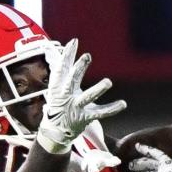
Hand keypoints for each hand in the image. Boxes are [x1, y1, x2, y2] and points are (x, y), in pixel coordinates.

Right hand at [36, 39, 126, 154]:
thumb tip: (49, 48)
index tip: (74, 42)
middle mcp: (66, 95)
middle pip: (71, 80)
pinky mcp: (86, 117)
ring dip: (98, 90)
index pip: (61, 67)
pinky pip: (100, 113)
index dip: (67, 55)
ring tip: (108, 81)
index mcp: (58, 85)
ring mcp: (77, 106)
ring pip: (88, 97)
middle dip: (79, 68)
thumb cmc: (58, 103)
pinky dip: (112, 109)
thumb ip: (57, 66)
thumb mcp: (55, 84)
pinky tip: (123, 104)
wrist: (55, 130)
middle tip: (87, 56)